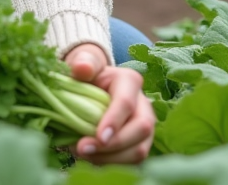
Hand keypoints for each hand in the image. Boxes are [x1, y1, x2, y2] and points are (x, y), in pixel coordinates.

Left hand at [64, 43, 155, 164]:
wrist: (92, 89)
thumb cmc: (87, 76)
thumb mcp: (83, 64)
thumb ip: (84, 63)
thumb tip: (82, 68)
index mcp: (130, 81)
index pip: (126, 103)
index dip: (114, 121)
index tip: (99, 137)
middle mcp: (144, 104)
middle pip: (141, 129)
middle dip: (114, 144)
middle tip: (83, 149)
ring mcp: (145, 127)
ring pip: (140, 150)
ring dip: (111, 158)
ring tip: (83, 154)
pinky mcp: (140, 144)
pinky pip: (133, 162)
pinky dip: (112, 164)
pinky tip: (92, 159)